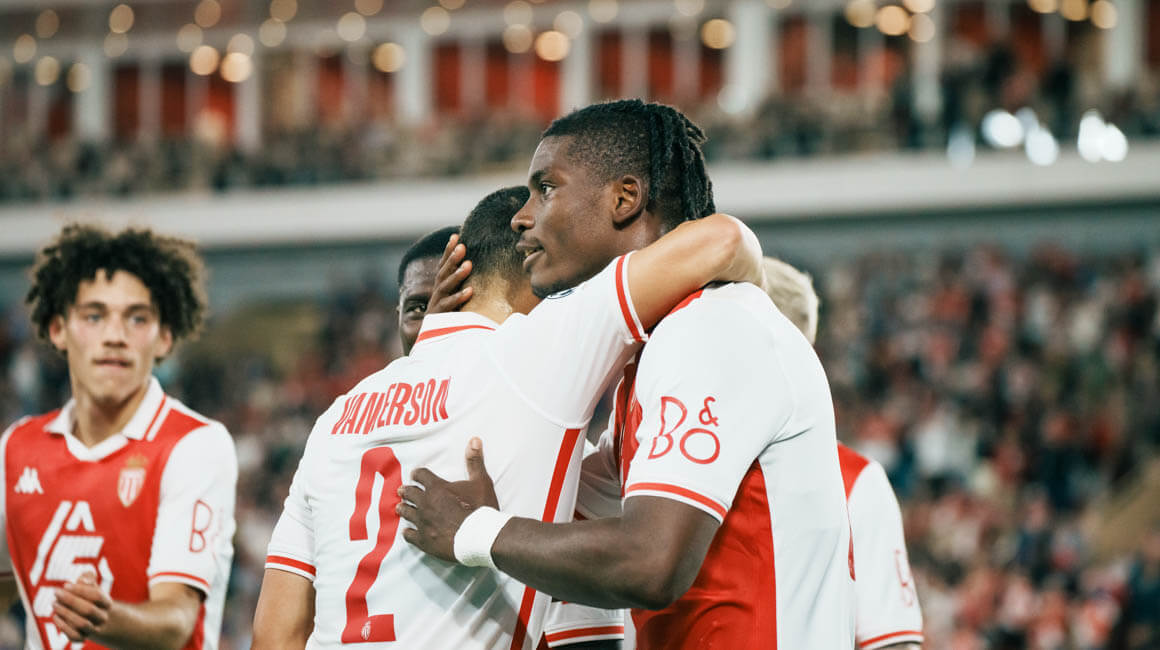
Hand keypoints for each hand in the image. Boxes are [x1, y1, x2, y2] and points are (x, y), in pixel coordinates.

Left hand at [52, 572, 109, 641]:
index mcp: (107, 604)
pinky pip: (74, 636)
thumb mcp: (95, 589)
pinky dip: (63, 627)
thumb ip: (89, 579)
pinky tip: (56, 617)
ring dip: (65, 613)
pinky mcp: (83, 638)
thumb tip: (84, 577)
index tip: (65, 585)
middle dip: (70, 601)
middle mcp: (102, 618)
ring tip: (54, 604)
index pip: (96, 596)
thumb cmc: (93, 601)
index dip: (80, 590)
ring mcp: (94, 629)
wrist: (102, 624)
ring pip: (81, 624)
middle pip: (88, 610)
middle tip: (56, 593)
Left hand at [398, 437, 498, 561]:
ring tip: (400, 507)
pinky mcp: (424, 540)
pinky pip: (410, 535)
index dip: (418, 474)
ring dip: (403, 509)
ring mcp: (423, 522)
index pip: (421, 475)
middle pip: (409, 493)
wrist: (480, 537)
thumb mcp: (481, 482)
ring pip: (406, 512)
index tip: (416, 474)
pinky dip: (408, 532)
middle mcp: (426, 503)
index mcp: (438, 488)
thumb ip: (475, 461)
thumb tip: (474, 439)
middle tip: (403, 490)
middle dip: (406, 491)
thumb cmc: (481, 508)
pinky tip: (407, 531)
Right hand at [426, 234, 473, 314]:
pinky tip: (470, 290)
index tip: (456, 236)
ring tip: (469, 265)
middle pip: (443, 272)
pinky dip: (459, 298)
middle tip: (462, 246)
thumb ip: (458, 285)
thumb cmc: (447, 318)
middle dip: (452, 258)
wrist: (432, 342)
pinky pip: (449, 306)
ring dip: (456, 275)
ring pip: (445, 287)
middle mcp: (437, 293)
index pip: (443, 265)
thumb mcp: (453, 299)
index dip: (448, 251)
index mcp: (440, 287)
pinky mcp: (440, 317)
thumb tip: (472, 269)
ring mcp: (437, 304)